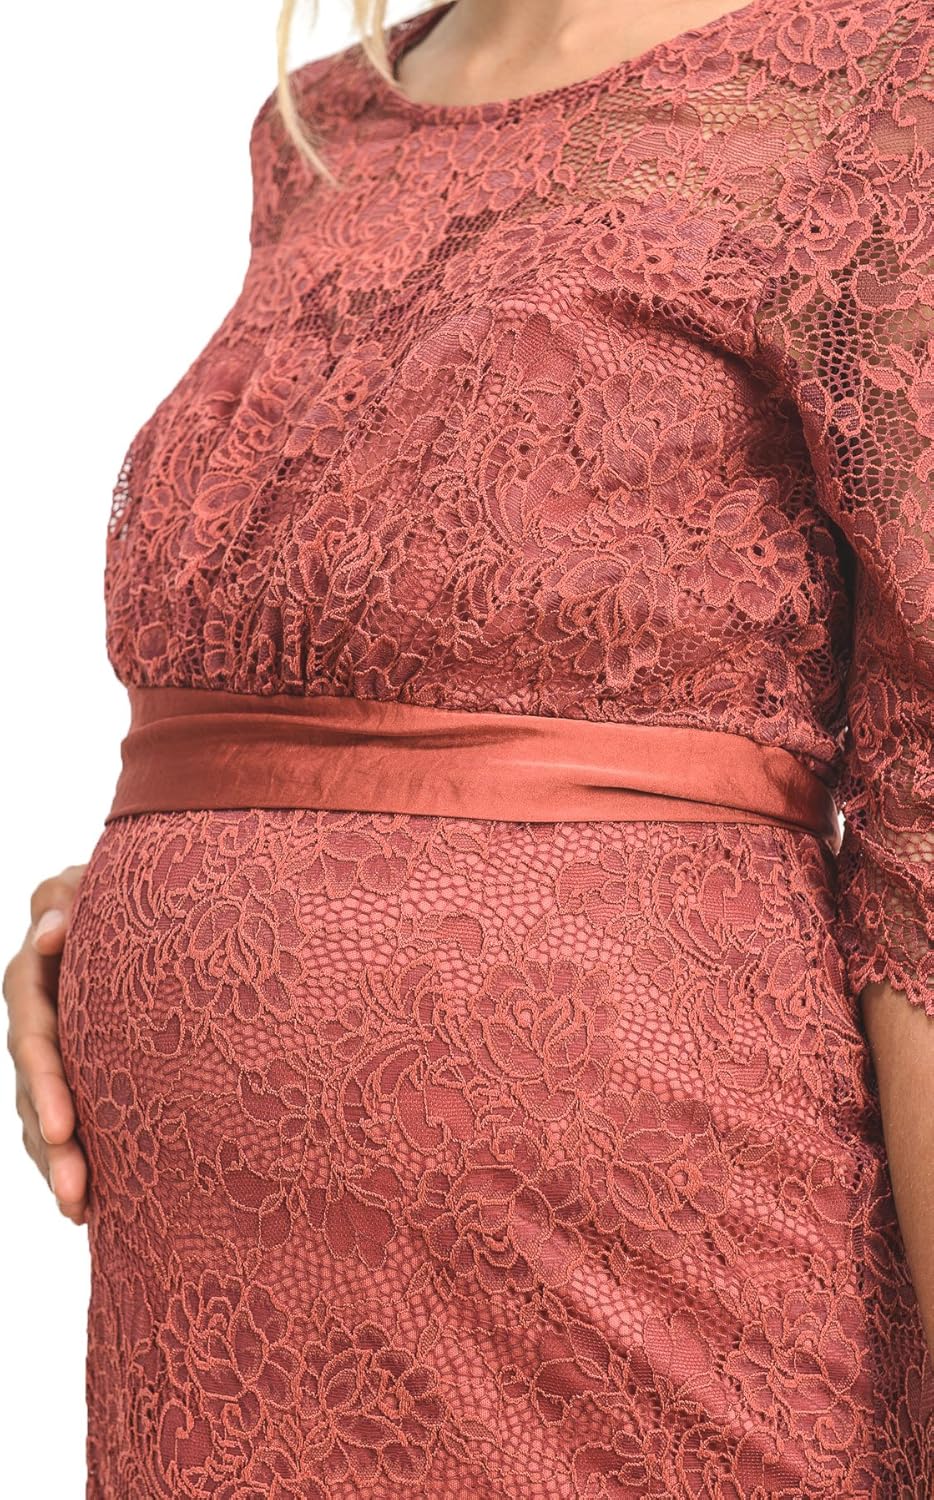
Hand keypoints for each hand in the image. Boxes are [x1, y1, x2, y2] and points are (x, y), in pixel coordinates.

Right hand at [4, 864, 88, 1224]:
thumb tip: (49, 936)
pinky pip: (62, 1123)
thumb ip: (65, 896)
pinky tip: (89, 1207)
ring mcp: (53, 1050)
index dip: (45, 1083)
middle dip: (51, 1145)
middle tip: (74, 1192)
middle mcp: (35, 1020)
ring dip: (56, 1165)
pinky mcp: (76, 1072)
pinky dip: (69, 1160)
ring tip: (80, 1210)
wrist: (143, 905)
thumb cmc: (116, 888)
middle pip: (35, 1091)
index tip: (66, 1127)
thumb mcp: (87, 880)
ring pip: (43, 1116)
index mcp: (33, 978)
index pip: (32, 1036)